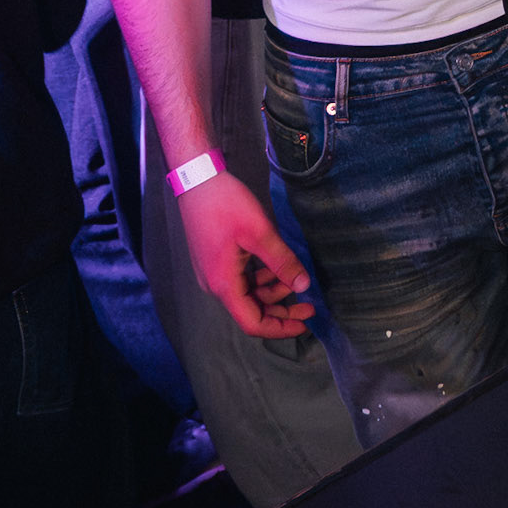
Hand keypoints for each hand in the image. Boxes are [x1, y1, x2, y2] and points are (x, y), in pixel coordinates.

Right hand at [176, 169, 315, 338]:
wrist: (198, 180)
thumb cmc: (225, 205)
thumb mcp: (259, 232)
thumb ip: (281, 261)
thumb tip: (304, 285)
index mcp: (224, 284)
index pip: (252, 322)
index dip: (279, 327)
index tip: (305, 324)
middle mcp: (216, 285)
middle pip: (252, 309)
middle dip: (282, 309)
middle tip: (310, 304)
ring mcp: (215, 273)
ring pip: (249, 292)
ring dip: (273, 289)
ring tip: (296, 274)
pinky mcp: (217, 260)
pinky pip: (243, 278)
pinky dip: (262, 276)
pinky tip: (278, 264)